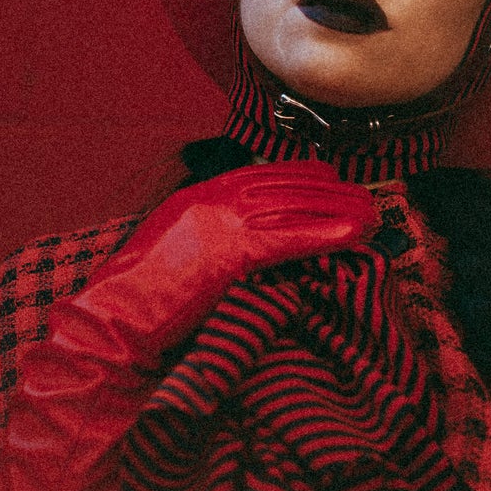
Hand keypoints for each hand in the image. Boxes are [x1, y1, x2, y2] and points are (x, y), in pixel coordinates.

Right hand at [53, 161, 375, 371]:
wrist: (117, 317)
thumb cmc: (144, 298)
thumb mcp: (179, 249)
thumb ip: (213, 235)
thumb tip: (254, 241)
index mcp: (198, 194)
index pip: (263, 173)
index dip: (306, 176)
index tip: (333, 179)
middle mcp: (212, 198)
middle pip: (286, 184)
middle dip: (331, 189)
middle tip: (366, 196)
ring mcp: (220, 222)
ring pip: (295, 206)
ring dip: (339, 209)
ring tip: (373, 216)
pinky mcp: (229, 252)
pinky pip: (289, 238)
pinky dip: (324, 234)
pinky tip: (352, 236)